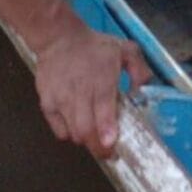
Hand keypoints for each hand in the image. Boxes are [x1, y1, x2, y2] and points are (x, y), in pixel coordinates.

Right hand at [33, 19, 151, 157]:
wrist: (60, 38)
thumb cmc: (96, 46)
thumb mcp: (126, 50)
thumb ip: (140, 70)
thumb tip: (144, 92)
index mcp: (102, 81)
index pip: (102, 113)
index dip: (106, 133)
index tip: (111, 145)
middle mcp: (79, 93)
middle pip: (85, 130)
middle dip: (97, 147)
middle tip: (108, 152)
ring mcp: (60, 100)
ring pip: (73, 133)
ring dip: (86, 141)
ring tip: (95, 140)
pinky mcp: (47, 104)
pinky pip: (58, 130)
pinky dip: (69, 134)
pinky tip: (77, 127)